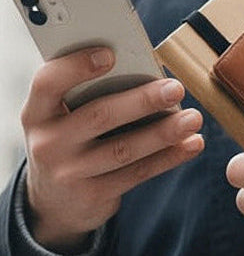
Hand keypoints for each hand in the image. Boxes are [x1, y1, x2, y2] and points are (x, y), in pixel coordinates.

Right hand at [21, 47, 203, 253]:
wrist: (52, 201)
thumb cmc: (70, 136)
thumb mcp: (64, 114)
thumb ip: (90, 91)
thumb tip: (147, 70)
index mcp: (38, 111)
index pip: (48, 83)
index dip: (76, 66)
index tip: (110, 54)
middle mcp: (48, 143)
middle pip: (99, 115)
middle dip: (142, 101)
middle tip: (176, 88)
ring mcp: (68, 173)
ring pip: (123, 149)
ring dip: (163, 133)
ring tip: (193, 117)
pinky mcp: (93, 195)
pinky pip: (137, 173)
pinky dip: (169, 156)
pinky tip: (191, 143)